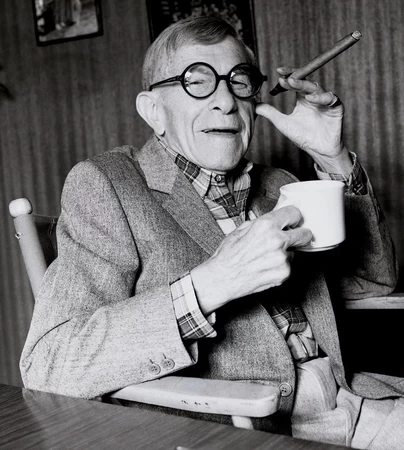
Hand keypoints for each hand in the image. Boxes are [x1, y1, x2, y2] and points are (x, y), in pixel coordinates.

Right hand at [190, 206, 311, 314]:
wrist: (222, 278)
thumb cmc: (228, 254)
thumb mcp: (242, 229)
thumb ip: (263, 223)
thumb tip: (277, 219)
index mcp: (266, 225)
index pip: (295, 214)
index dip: (293, 218)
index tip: (293, 221)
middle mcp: (277, 240)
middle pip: (305, 234)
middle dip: (299, 235)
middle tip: (290, 238)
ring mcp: (282, 259)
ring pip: (295, 252)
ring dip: (285, 253)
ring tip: (266, 257)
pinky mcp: (284, 274)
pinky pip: (289, 266)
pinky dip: (280, 266)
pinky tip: (265, 267)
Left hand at [256, 67, 352, 173]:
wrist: (319, 150)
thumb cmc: (303, 136)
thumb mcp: (283, 123)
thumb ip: (271, 113)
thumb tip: (255, 106)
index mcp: (302, 98)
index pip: (296, 81)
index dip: (288, 75)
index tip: (278, 72)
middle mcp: (314, 96)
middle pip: (305, 82)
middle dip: (295, 79)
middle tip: (285, 78)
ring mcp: (325, 101)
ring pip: (317, 88)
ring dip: (305, 85)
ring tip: (294, 85)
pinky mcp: (336, 107)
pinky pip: (331, 98)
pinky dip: (322, 97)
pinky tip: (311, 98)